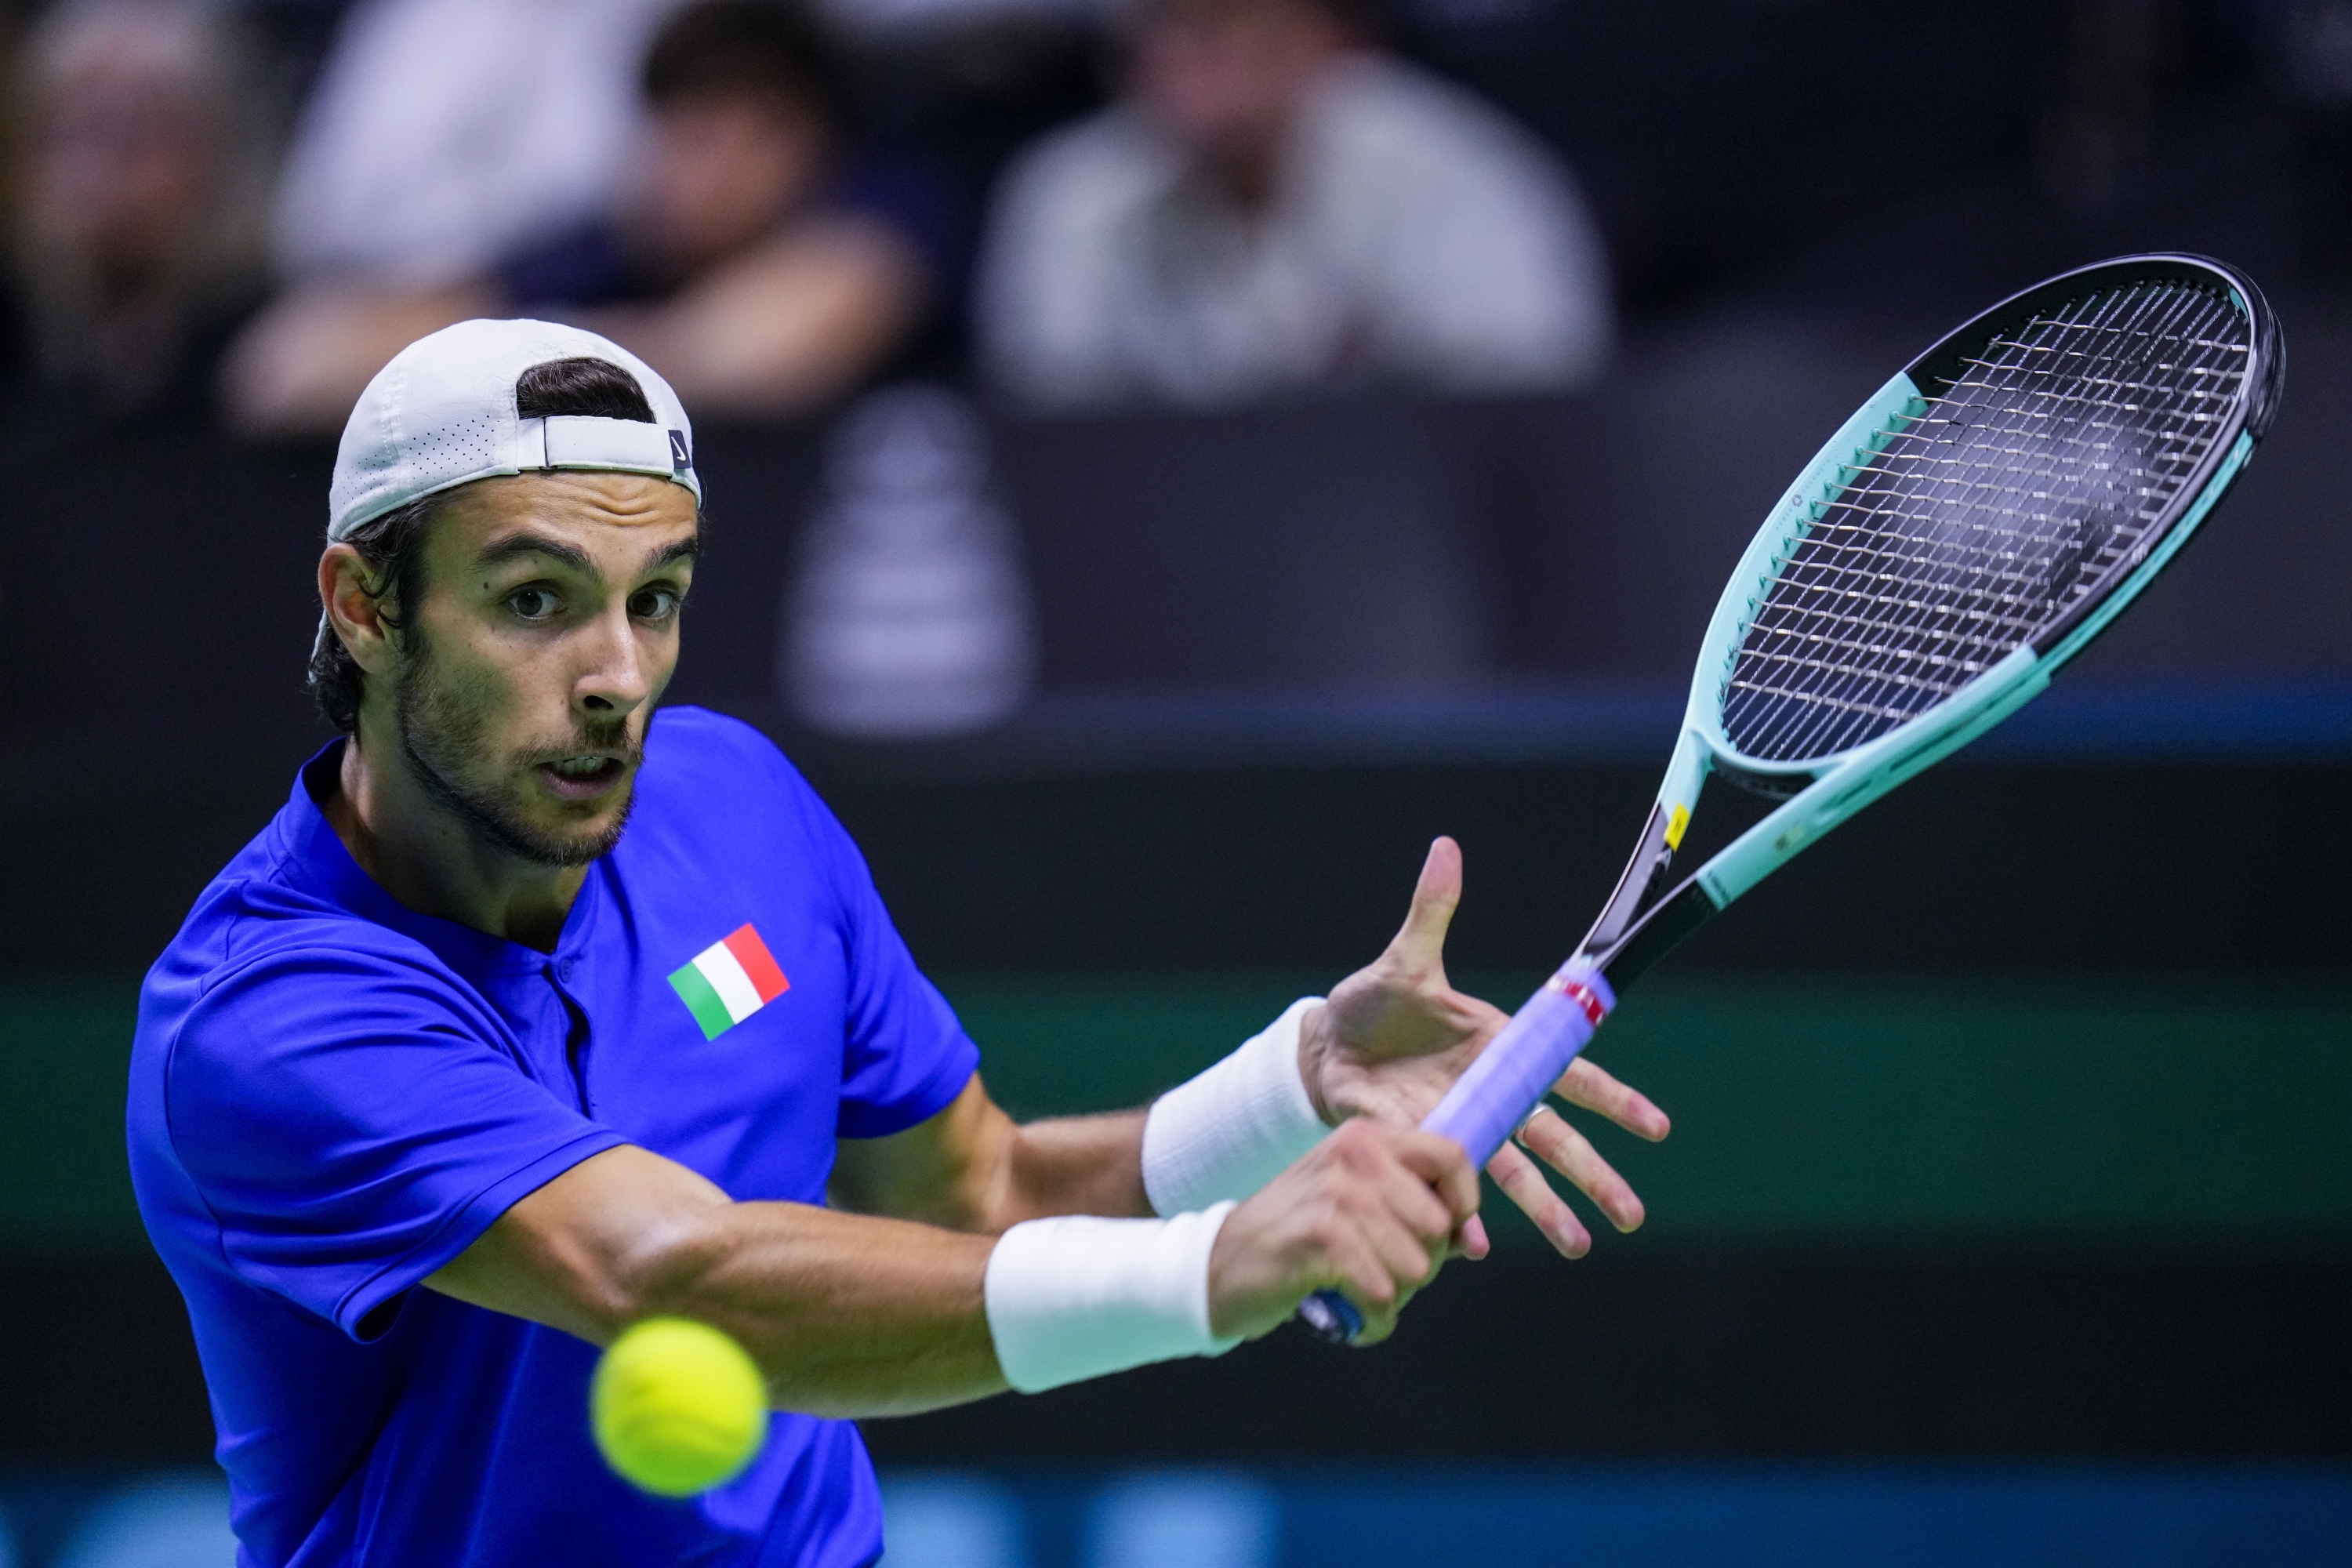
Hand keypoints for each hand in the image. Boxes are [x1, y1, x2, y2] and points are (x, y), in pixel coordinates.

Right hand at [1206, 1119, 1477, 1344]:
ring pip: (1416, 1266)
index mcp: (1368, 1137)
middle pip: (1439, 1224)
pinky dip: (1373, 1320)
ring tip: (1360, 1292)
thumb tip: (1475, 1243)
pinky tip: (1349, 1315)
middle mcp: (1354, 1154)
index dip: (1464, 1203)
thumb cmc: (1300, 1238)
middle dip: (1421, 1265)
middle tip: (1381, 1274)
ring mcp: (1335, 1193)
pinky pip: (1382, 1293)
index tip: (1448, 1236)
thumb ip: (1418, 1214)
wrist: (1220, 1264)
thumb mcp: (1358, 1205)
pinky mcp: (1318, 1237)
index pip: (1452, 1156)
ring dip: (1395, 1296)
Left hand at [1298, 837, 1670, 1259]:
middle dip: (1596, 1176)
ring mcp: (1464, 1126)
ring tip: (1579, 1247)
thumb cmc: (1371, 1002)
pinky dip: (1465, 1218)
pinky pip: (1455, 1189)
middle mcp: (1492, 1094)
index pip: (1569, 1074)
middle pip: (1556, 1139)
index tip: (1656, 1128)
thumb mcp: (1402, 961)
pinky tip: (1473, 1247)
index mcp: (1500, 1046)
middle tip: (1633, 1216)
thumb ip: (1431, 912)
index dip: (1613, 1100)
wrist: (1323, 1047)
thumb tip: (1446, 848)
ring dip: (1548, 1213)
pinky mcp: (1426, 1151)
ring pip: (1517, 1176)